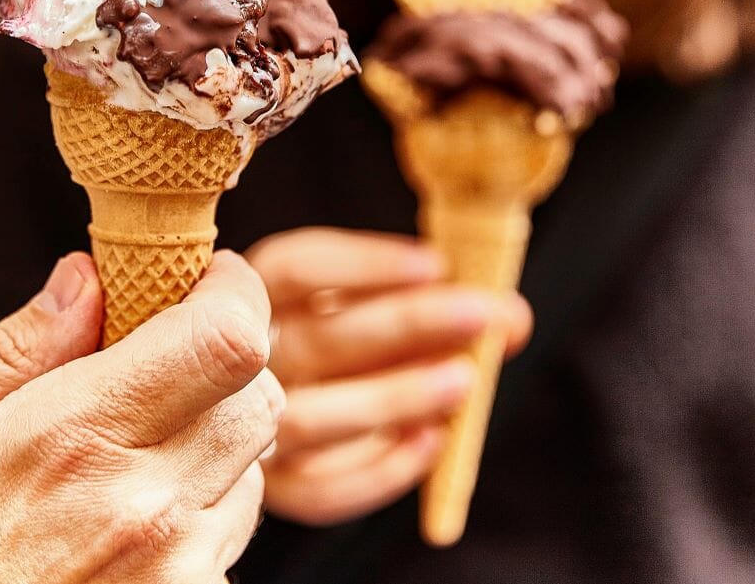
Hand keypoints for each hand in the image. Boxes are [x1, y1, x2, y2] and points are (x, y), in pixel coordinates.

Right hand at [0, 251, 282, 583]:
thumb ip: (8, 352)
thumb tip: (86, 281)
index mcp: (71, 441)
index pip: (225, 338)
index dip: (232, 291)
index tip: (201, 278)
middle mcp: (144, 509)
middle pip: (259, 394)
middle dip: (222, 357)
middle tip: (160, 357)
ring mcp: (175, 573)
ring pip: (252, 465)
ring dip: (212, 435)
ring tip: (127, 449)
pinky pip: (229, 536)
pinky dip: (199, 506)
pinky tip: (125, 516)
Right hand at [247, 228, 531, 525]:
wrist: (257, 413)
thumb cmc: (330, 343)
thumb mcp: (351, 302)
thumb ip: (415, 300)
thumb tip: (509, 316)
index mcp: (251, 296)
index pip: (294, 269)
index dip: (365, 265)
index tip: (435, 264)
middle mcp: (245, 362)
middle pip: (318, 340)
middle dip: (407, 324)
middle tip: (480, 316)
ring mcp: (250, 427)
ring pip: (315, 418)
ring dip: (395, 396)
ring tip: (462, 380)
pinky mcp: (275, 489)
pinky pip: (324, 489)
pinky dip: (382, 469)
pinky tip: (433, 442)